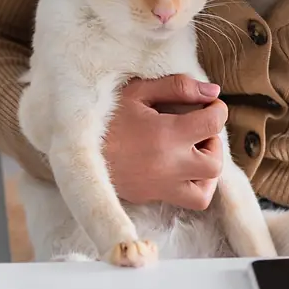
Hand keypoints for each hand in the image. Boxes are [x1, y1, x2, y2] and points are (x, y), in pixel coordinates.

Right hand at [102, 74, 227, 210]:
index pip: (213, 124)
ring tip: (192, 153)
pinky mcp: (148, 197)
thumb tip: (212, 91)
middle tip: (199, 131)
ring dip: (206, 172)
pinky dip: (191, 187)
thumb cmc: (103, 114)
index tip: (209, 106)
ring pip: (204, 192)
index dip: (218, 110)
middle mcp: (168, 166)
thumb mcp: (137, 91)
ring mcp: (159, 186)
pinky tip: (179, 169)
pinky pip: (184, 201)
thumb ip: (177, 87)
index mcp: (167, 135)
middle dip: (214, 144)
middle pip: (215, 164)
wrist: (70, 145)